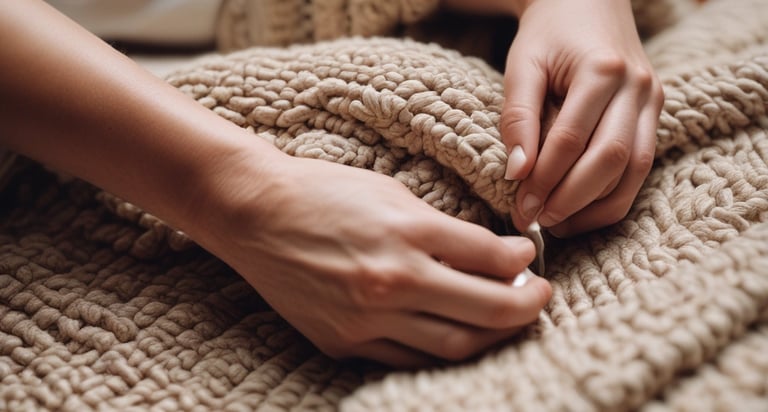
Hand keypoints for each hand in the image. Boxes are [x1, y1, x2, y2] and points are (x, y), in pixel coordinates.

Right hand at [194, 154, 551, 367]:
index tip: (530, 260)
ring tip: (507, 322)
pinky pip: (409, 358)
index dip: (523, 261)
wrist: (256, 214)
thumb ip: (443, 229)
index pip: (490, 257)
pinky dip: (442, 351)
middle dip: (527, 306)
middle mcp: (393, 279)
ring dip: (493, 337)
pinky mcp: (345, 342)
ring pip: (454, 346)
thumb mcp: (390, 192)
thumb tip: (496, 255)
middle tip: (540, 297)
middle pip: (487, 309)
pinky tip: (457, 335)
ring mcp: (367, 318)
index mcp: (407, 231)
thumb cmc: (323, 192)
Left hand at [501, 0, 663, 236]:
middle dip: (570, 199)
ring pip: (633, 173)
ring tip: (555, 223)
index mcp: (603, 69)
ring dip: (595, 208)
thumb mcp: (523, 65)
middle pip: (610, 160)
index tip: (518, 207)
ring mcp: (653, 103)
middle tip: (534, 219)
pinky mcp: (655, 116)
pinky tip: (580, 213)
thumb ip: (518, 116)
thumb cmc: (548, 34)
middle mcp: (638, 87)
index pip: (572, 139)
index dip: (544, 179)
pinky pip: (639, 170)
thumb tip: (517, 173)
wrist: (587, 4)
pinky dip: (611, 198)